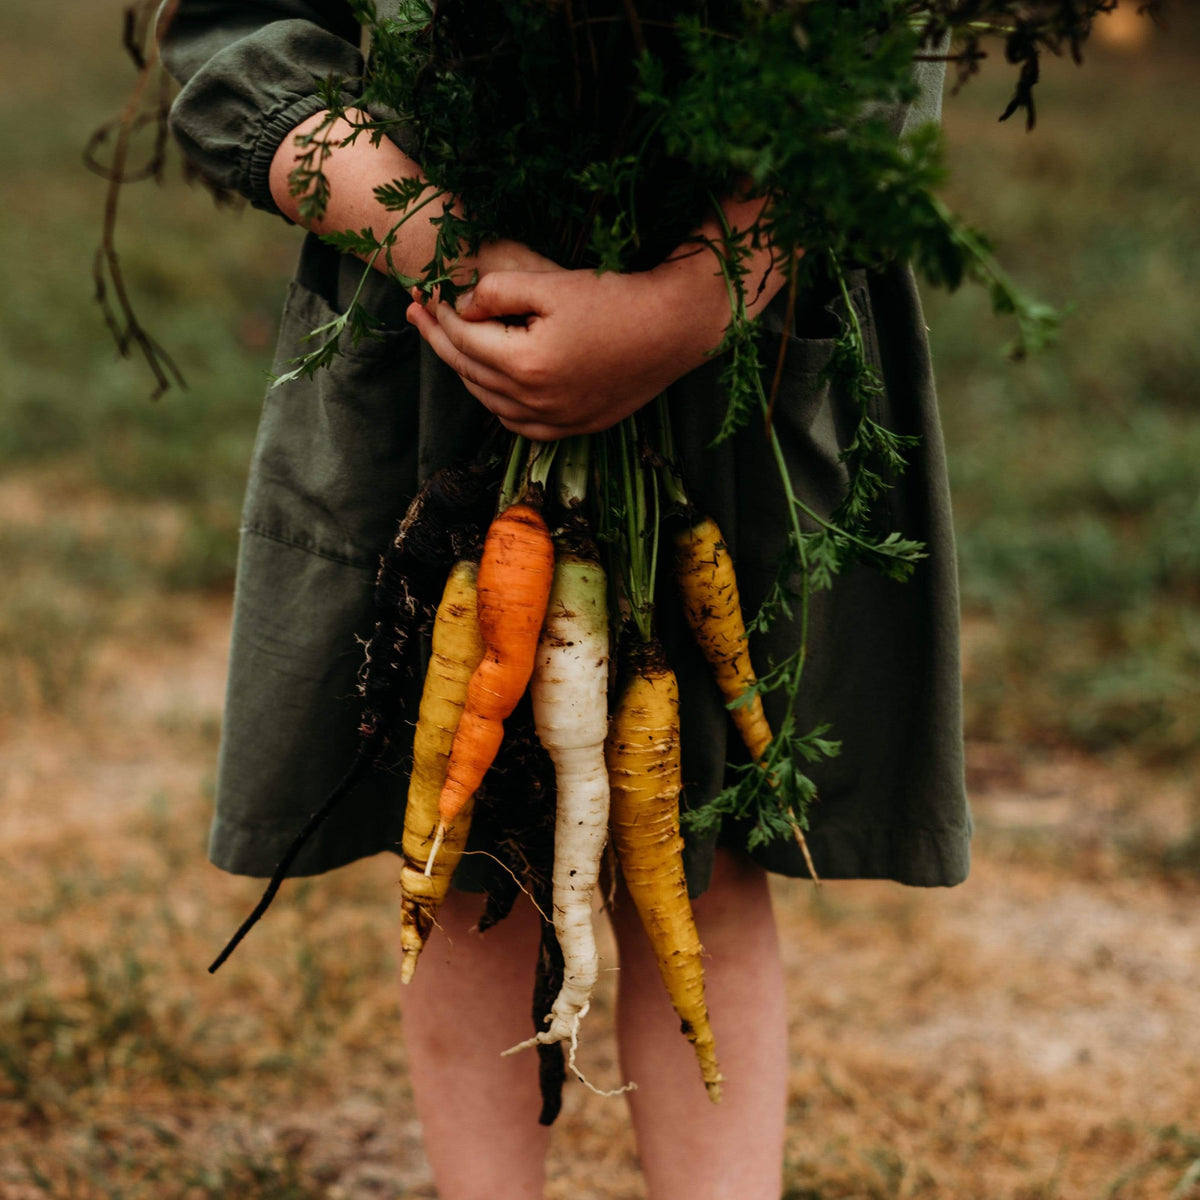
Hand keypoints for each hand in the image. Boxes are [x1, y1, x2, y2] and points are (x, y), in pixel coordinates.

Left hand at [406, 248, 730, 439]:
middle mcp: (535, 402)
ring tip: (449, 343)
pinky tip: (492, 380)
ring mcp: (555, 421)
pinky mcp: (574, 427)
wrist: (674, 329)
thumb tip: (462, 306)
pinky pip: (518, 422)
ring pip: (489, 400)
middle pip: (469, 372)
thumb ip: (495, 291)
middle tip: (418, 315)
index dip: (439, 314)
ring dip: (465, 371)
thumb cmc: (616, 299)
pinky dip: (498, 400)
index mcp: (525, 365)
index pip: (463, 339)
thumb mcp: (550, 282)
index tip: (425, 294)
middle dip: (439, 340)